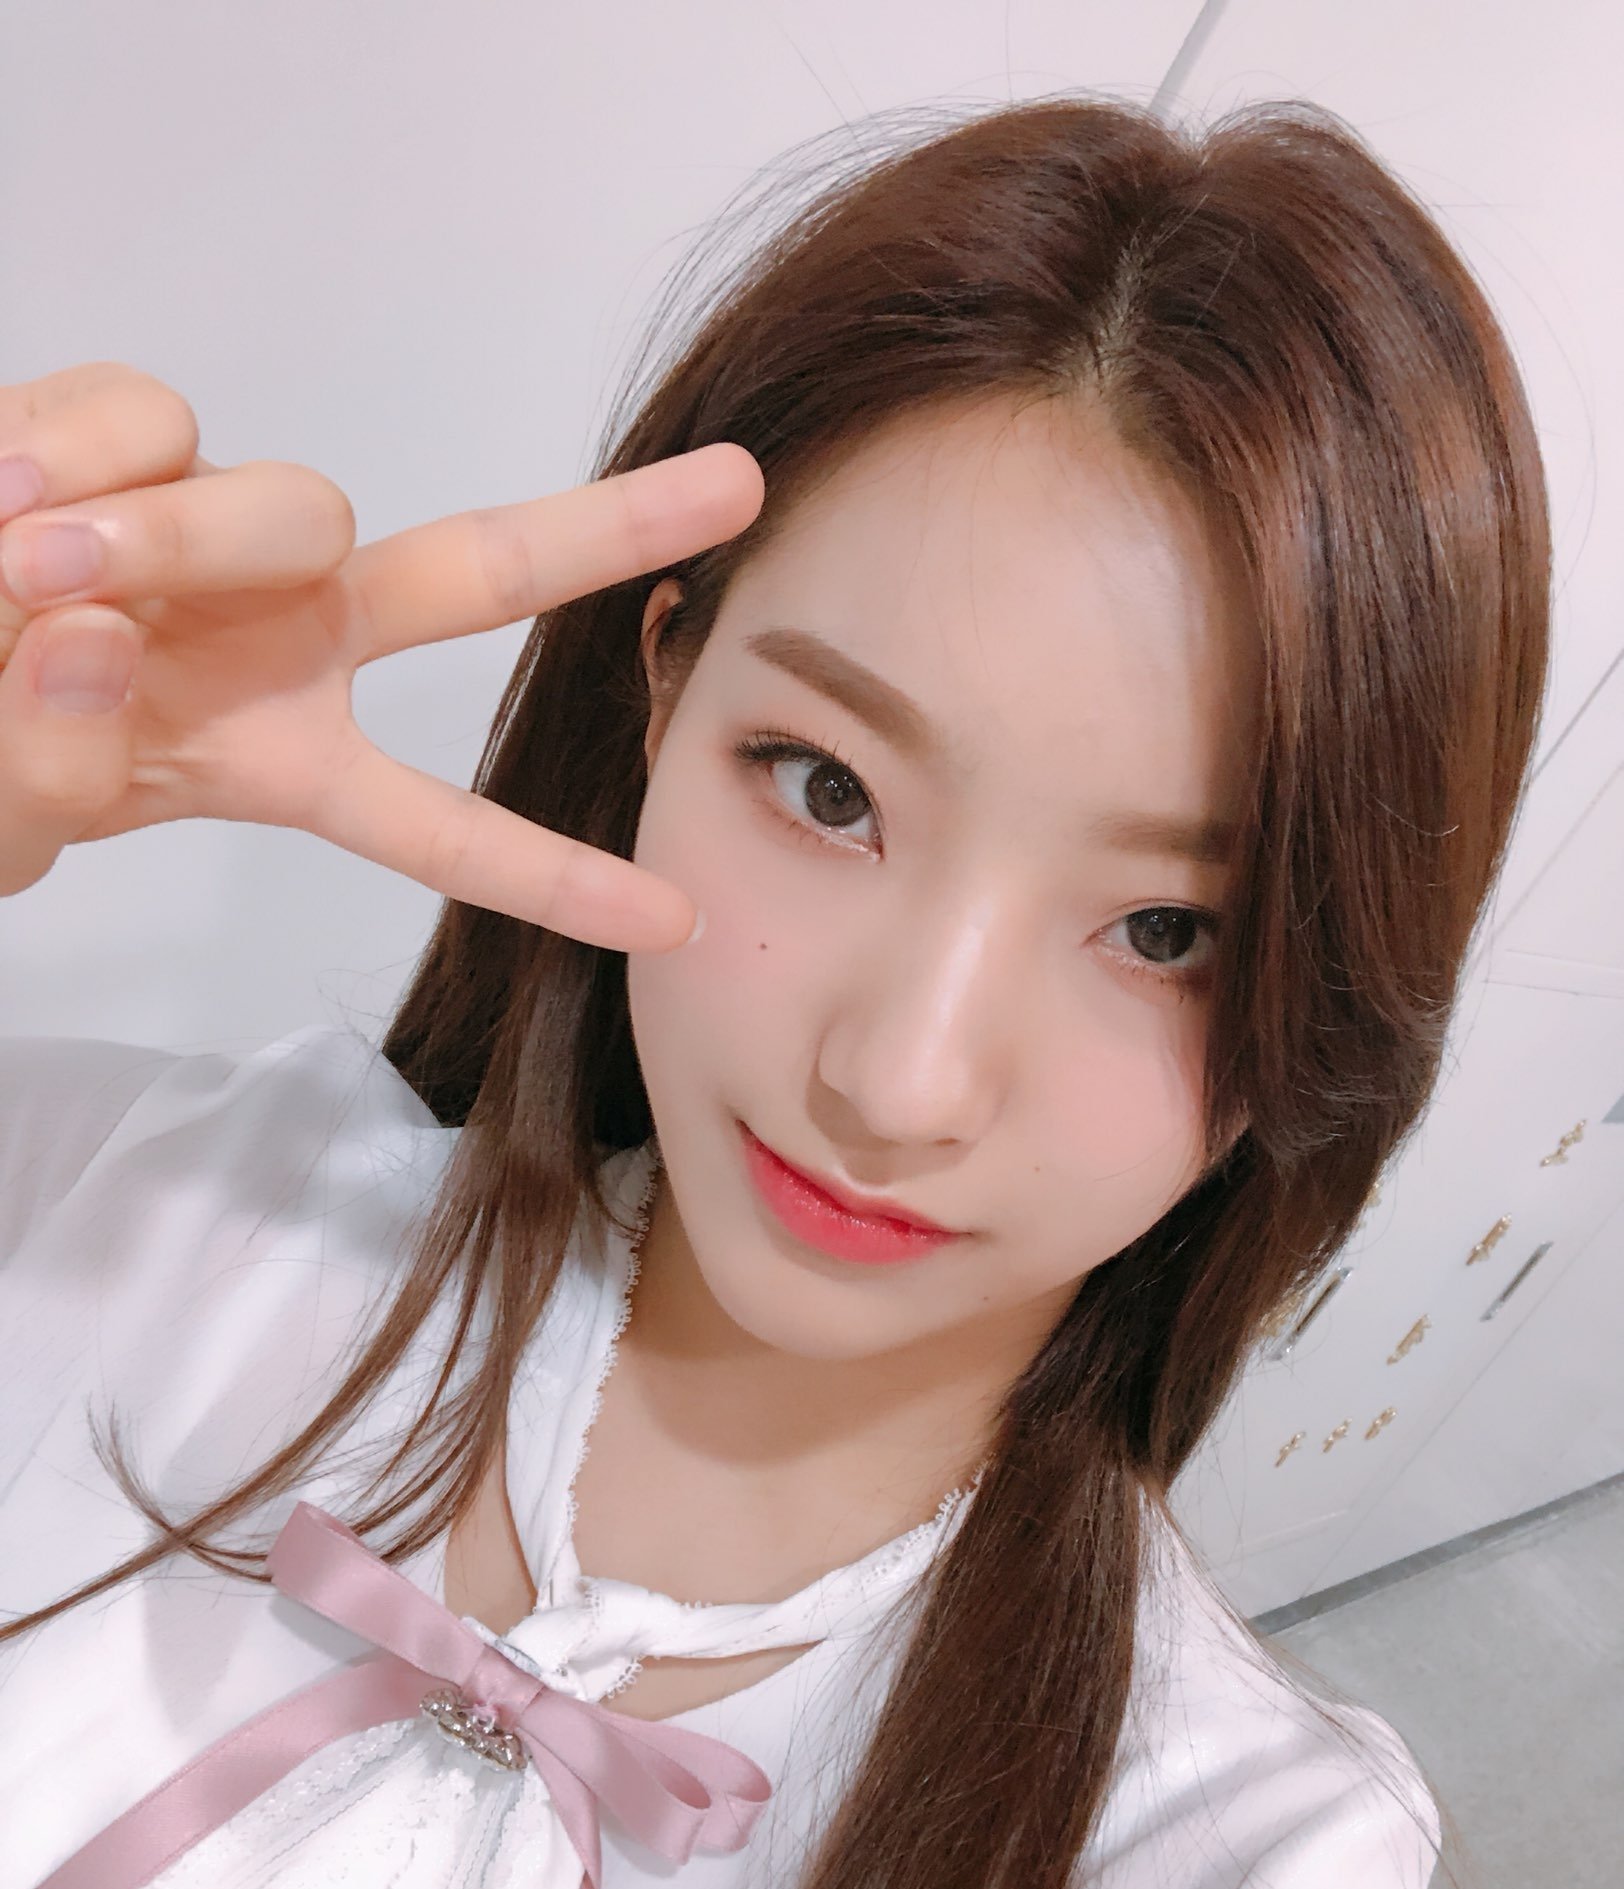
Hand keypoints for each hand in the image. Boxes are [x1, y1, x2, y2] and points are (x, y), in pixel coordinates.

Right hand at [0, 361, 763, 947]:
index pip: (438, 830)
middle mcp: (278, 636)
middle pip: (472, 575)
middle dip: (607, 533)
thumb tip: (95, 643)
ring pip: (292, 501)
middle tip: (743, 488)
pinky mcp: (127, 441)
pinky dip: (69, 454)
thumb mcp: (1, 815)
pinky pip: (143, 416)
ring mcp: (215, 534)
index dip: (554, 877)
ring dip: (168, 540)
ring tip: (15, 570)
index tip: (677, 922)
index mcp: (275, 759)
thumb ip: (42, 769)